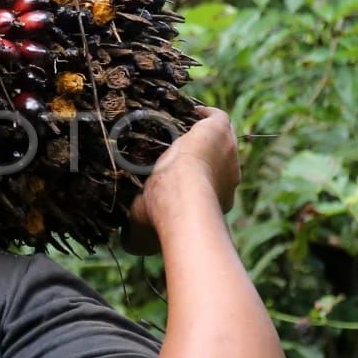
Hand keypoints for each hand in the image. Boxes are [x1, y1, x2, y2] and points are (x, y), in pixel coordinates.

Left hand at [123, 106, 240, 254]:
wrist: (182, 196)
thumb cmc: (164, 217)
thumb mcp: (143, 235)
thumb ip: (137, 241)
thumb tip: (130, 247)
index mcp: (215, 201)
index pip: (204, 189)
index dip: (188, 184)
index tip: (169, 179)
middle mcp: (228, 178)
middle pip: (214, 164)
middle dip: (196, 160)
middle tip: (170, 153)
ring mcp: (228, 154)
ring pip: (218, 142)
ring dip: (199, 136)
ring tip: (175, 129)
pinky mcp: (221, 131)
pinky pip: (217, 118)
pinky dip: (204, 114)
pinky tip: (188, 110)